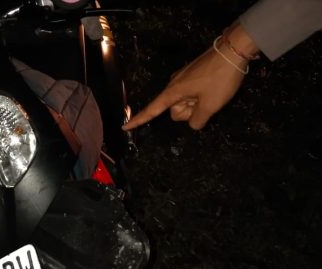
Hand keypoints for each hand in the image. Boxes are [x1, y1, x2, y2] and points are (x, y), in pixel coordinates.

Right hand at [122, 24, 258, 130]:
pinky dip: (199, 97)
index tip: (125, 127)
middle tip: (206, 103)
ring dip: (196, 104)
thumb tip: (193, 123)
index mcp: (173, 93)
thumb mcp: (210, 106)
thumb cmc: (219, 79)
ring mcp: (183, 80)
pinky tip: (212, 88)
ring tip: (212, 93)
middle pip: (174, 110)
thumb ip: (197, 121)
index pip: (152, 110)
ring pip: (184, 102)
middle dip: (188, 112)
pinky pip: (191, 93)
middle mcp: (173, 86)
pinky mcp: (192, 76)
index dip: (139, 120)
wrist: (233, 50)